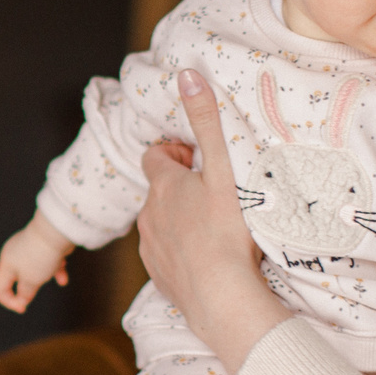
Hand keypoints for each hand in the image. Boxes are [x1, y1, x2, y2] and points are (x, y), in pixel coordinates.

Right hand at [0, 213, 73, 311]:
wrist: (57, 230)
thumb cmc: (41, 256)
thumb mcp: (31, 280)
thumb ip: (25, 293)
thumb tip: (22, 301)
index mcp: (6, 263)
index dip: (8, 301)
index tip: (23, 308)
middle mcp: (14, 254)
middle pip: (16, 278)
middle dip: (28, 288)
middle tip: (38, 289)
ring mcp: (29, 248)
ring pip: (34, 270)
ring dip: (46, 277)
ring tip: (57, 276)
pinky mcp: (43, 244)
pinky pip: (47, 262)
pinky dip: (55, 270)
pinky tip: (63, 276)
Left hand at [136, 69, 287, 372]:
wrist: (223, 300)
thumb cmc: (227, 232)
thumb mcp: (223, 170)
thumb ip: (206, 122)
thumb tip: (187, 75)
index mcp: (162, 187)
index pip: (154, 157)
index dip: (175, 154)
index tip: (198, 161)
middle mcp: (148, 216)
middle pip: (159, 192)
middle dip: (180, 189)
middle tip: (214, 195)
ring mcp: (151, 249)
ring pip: (161, 225)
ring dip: (181, 222)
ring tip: (215, 229)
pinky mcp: (160, 278)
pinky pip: (168, 258)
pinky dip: (183, 254)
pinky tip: (209, 260)